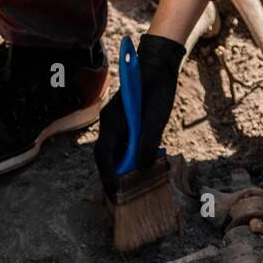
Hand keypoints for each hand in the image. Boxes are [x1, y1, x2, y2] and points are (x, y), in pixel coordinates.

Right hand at [95, 33, 184, 191]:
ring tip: (134, 184)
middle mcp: (109, 123)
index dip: (108, 175)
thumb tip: (142, 167)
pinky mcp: (124, 123)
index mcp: (112, 121)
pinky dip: (130, 157)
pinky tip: (142, 164)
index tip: (115, 192)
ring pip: (115, 151)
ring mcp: (116, 123)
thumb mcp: (155, 116)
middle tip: (123, 196)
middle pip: (106, 156)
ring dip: (123, 168)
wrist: (158, 65)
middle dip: (113, 176)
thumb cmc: (156, 87)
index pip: (104, 154)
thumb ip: (147, 141)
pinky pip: (123, 144)